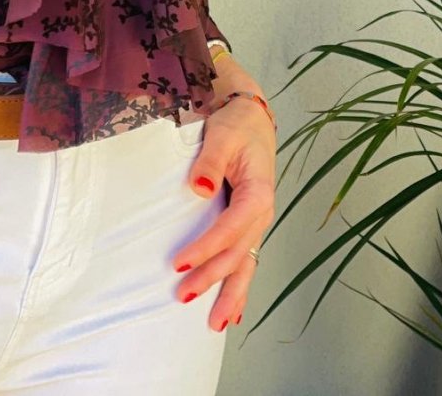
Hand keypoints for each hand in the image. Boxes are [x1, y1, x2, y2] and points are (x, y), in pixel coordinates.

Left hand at [171, 92, 276, 332]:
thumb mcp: (222, 135)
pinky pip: (246, 258)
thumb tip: (201, 190)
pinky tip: (235, 311)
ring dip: (231, 293)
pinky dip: (241, 284)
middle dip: (213, 279)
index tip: (179, 263)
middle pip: (238, 254)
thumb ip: (211, 162)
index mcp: (259, 194)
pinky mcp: (248, 222)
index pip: (229, 229)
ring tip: (217, 324)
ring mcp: (257, 221)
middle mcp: (262, 213)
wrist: (251, 117)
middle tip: (184, 297)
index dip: (205, 248)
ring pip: (246, 264)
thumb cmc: (236, 125)